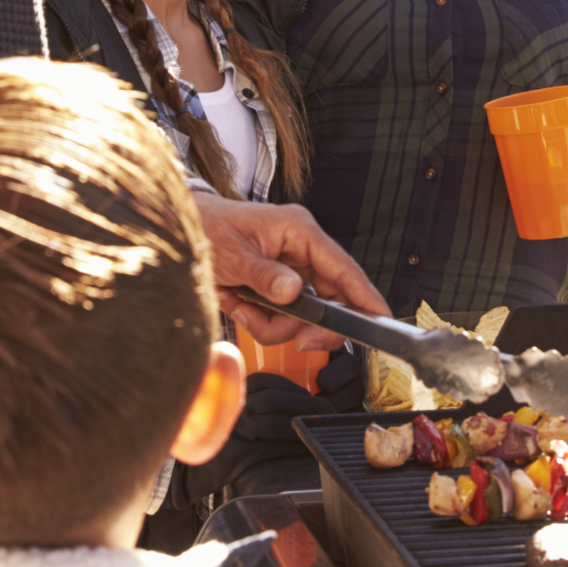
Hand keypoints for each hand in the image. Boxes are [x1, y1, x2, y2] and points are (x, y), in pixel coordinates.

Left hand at [191, 191, 386, 346]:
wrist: (186, 227)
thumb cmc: (209, 227)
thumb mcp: (233, 253)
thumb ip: (264, 275)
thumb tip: (294, 292)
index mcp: (299, 230)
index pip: (343, 267)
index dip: (365, 296)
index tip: (381, 318)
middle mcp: (301, 249)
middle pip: (329, 299)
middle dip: (307, 323)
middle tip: (297, 339)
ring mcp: (291, 268)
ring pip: (304, 315)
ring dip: (273, 323)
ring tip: (241, 306)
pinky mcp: (279, 285)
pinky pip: (283, 316)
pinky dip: (261, 320)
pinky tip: (238, 304)